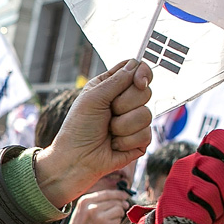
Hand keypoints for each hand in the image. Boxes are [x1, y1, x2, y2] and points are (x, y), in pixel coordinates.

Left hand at [33, 60, 152, 207]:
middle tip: (108, 114)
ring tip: (108, 132)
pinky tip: (114, 145)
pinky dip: (126, 140)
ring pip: (146, 114)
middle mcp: (124, 101)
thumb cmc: (79, 128)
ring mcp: (134, 121)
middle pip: (145, 91)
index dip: (142, 73)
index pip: (136, 70)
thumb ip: (116, 80)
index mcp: (111, 86)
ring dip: (123, 126)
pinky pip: (146, 134)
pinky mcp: (140, 140)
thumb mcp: (93, 98)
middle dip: (125, 104)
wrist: (77, 159)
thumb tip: (137, 64)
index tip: (138, 81)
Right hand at [59, 188, 132, 223]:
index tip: (125, 195)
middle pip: (115, 201)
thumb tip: (119, 197)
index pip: (107, 193)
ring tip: (112, 218)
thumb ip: (96, 201)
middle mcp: (92, 207)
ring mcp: (100, 217)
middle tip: (123, 208)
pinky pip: (118, 220)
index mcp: (85, 200)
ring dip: (119, 214)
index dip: (118, 194)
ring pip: (119, 209)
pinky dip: (116, 222)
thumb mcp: (82, 209)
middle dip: (121, 205)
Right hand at [157, 130, 223, 223]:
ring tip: (214, 217)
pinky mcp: (171, 201)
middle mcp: (187, 164)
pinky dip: (206, 222)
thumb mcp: (223, 186)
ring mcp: (177, 182)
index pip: (220, 140)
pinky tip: (202, 223)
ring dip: (218, 211)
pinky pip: (200, 213)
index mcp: (202, 156)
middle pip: (219, 170)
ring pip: (210, 193)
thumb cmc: (207, 205)